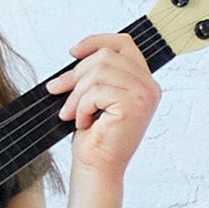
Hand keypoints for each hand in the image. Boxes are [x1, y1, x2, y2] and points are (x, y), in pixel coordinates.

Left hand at [55, 30, 161, 181]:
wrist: (97, 166)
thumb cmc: (96, 136)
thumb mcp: (96, 96)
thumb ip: (96, 72)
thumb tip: (76, 52)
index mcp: (144, 81)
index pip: (123, 43)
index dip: (96, 41)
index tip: (73, 52)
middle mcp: (150, 86)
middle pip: (105, 56)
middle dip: (75, 75)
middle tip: (59, 93)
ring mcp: (145, 95)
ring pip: (98, 71)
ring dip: (77, 94)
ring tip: (72, 113)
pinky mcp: (134, 105)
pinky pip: (96, 91)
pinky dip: (82, 106)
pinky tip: (84, 122)